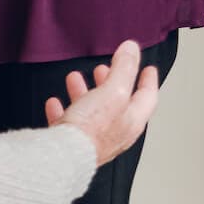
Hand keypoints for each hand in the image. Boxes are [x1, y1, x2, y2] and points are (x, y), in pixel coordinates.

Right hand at [43, 40, 161, 165]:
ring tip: (75, 78)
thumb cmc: (91, 127)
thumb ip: (124, 68)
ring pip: (92, 111)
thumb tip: (132, 48)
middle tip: (106, 69)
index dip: (148, 81)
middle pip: (117, 103)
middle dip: (110, 83)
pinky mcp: (72, 144)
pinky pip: (68, 123)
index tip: (149, 69)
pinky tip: (54, 103)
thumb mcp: (113, 91)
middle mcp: (116, 132)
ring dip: (85, 92)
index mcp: (131, 120)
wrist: (64, 155)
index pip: (147, 97)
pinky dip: (63, 110)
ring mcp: (94, 139)